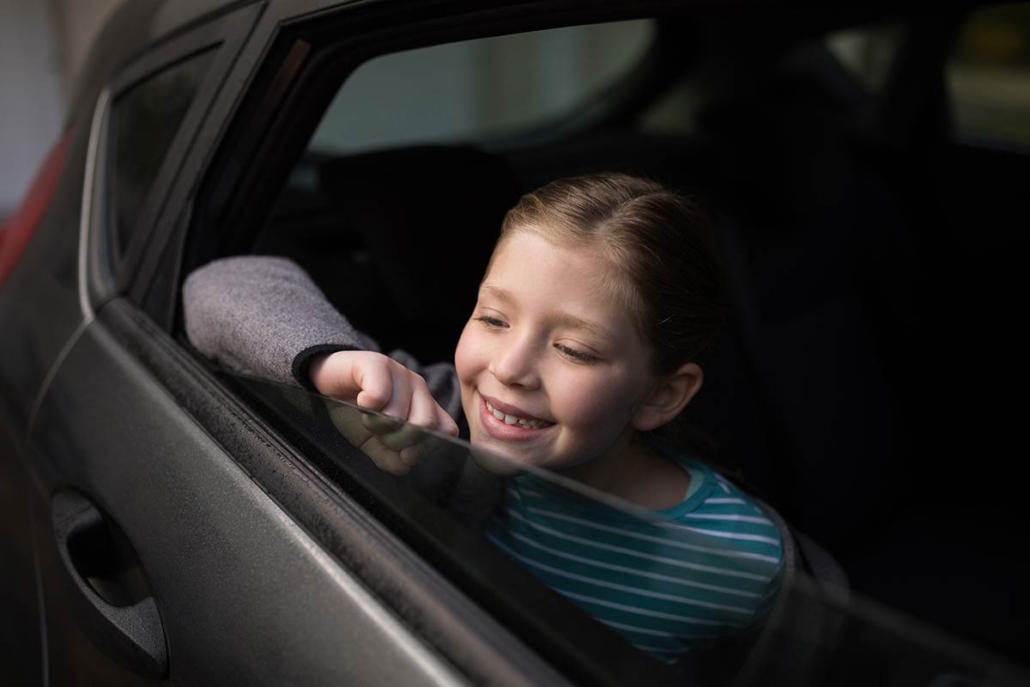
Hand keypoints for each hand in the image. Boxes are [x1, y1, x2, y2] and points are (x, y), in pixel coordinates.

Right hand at [309, 351, 458, 474]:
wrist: (325, 386)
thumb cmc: (354, 415)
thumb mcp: (375, 445)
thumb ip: (395, 460)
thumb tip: (407, 459)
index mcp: (425, 406)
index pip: (446, 430)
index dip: (423, 447)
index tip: (398, 450)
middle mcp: (418, 388)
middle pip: (424, 425)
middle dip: (396, 440)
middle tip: (377, 432)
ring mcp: (400, 373)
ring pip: (399, 415)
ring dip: (375, 424)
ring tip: (364, 415)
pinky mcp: (376, 363)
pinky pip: (380, 394)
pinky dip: (366, 406)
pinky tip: (359, 402)